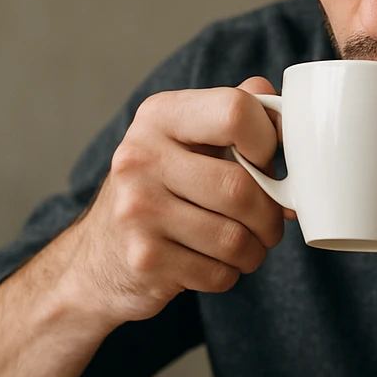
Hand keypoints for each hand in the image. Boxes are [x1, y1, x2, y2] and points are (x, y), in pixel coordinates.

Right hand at [0, 77, 290, 376]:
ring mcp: (136, 210)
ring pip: (235, 238)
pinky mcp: (144, 259)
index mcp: (160, 116)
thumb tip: (279, 102)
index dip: (269, 142)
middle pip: (240, 188)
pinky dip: (229, 274)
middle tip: (268, 222)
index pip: (236, 111)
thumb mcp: (186, 140)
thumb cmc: (159, 192)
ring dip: (255, 250)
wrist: (97, 260)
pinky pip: (219, 273)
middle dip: (270, 215)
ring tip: (244, 245)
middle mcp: (140, 158)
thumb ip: (231, 113)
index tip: (267, 163)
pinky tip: (213, 263)